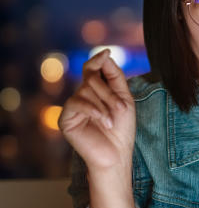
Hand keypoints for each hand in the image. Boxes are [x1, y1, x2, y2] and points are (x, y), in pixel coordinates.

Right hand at [58, 49, 135, 171]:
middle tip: (122, 109)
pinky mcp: (65, 118)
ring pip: (86, 90)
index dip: (97, 60)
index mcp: (95, 91)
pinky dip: (94, 110)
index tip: (107, 52)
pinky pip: (77, 103)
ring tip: (113, 119)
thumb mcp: (124, 99)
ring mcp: (72, 107)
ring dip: (105, 103)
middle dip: (110, 92)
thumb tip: (104, 53)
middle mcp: (81, 96)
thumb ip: (115, 77)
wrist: (116, 154)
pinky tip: (104, 121)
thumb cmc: (122, 129)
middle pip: (91, 79)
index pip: (92, 69)